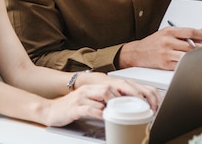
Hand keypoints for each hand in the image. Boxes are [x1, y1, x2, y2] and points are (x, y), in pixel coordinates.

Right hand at [43, 77, 159, 126]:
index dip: (138, 91)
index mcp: (98, 86)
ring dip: (115, 102)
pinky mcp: (75, 107)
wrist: (51, 110)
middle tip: (143, 106)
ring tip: (126, 110)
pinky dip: (99, 112)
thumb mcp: (93, 101)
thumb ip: (108, 101)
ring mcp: (83, 96)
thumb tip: (128, 106)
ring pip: (103, 94)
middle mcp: (92, 89)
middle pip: (116, 86)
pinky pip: (90, 108)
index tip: (150, 102)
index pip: (122, 84)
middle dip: (132, 96)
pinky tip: (105, 117)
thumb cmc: (73, 107)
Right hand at [117, 26, 201, 69]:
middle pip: (191, 45)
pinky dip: (189, 64)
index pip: (190, 32)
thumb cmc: (153, 43)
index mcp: (169, 31)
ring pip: (187, 55)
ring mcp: (166, 53)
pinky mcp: (165, 64)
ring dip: (197, 56)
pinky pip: (181, 65)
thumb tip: (201, 30)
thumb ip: (184, 33)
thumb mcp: (167, 33)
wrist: (137, 53)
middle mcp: (168, 41)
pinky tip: (193, 63)